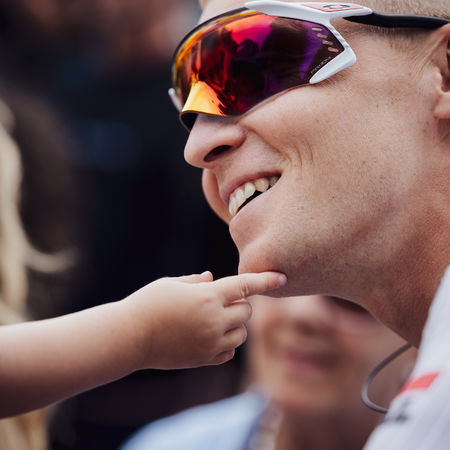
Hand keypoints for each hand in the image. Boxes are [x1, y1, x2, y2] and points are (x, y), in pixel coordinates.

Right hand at [122, 271, 285, 369]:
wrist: (130, 337)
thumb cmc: (148, 303)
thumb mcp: (172, 283)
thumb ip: (197, 281)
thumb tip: (213, 278)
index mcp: (207, 297)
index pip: (245, 285)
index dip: (266, 280)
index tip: (282, 277)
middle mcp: (214, 320)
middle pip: (246, 311)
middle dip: (238, 304)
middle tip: (219, 301)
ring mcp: (211, 342)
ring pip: (241, 333)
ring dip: (234, 324)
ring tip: (214, 320)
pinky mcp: (204, 359)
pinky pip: (229, 352)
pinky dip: (226, 343)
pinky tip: (210, 336)